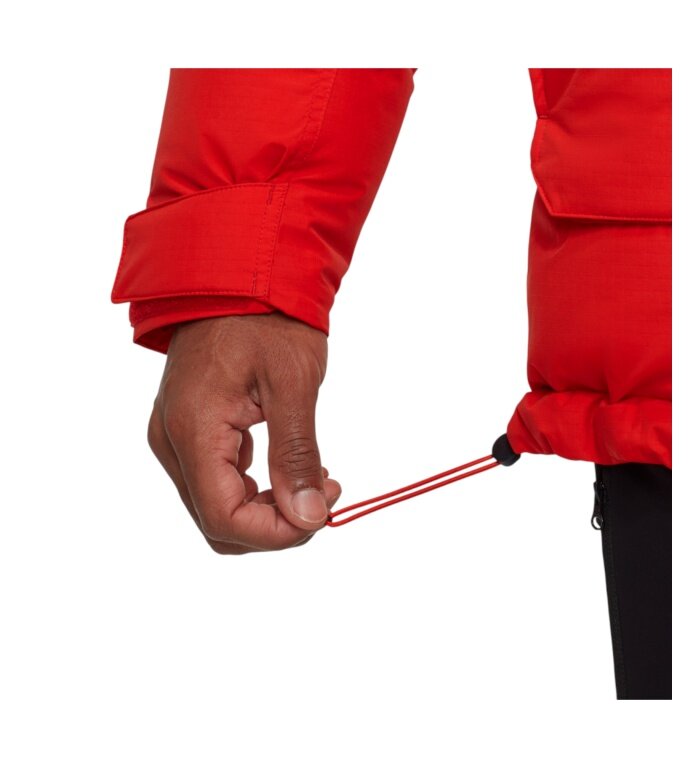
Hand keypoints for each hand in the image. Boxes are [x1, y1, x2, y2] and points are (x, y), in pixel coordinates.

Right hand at [147, 312, 340, 553]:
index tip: (324, 509)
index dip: (277, 533)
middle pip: (217, 523)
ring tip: (316, 478)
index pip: (224, 519)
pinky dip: (257, 489)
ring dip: (268, 509)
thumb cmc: (266, 318)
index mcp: (192, 430)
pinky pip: (218, 482)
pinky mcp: (189, 431)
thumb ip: (296, 454)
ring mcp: (175, 437)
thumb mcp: (292, 384)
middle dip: (275, 525)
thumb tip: (309, 516)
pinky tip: (293, 466)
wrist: (238, 276)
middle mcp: (172, 442)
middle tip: (325, 494)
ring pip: (217, 508)